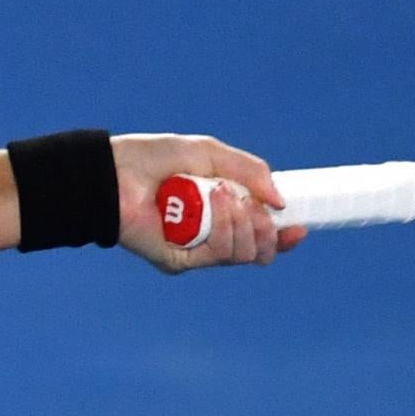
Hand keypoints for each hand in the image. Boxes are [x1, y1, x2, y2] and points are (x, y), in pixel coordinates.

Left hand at [111, 132, 307, 273]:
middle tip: (249, 203)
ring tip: (221, 194)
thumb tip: (281, 201)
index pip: (259, 235)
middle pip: (258, 249)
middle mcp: (210, 235)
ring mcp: (196, 250)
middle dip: (265, 226)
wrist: (114, 174)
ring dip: (243, 221)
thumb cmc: (154, 159)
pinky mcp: (180, 261)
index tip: (300, 226)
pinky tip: (215, 203)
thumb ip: (249, 170)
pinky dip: (225, 228)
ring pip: (244, 253)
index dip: (283, 235)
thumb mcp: (209, 154)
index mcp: (219, 213)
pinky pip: (220, 256)